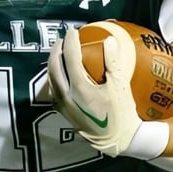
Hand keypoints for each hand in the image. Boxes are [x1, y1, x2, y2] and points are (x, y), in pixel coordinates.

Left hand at [47, 25, 141, 156]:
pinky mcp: (62, 111)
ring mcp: (62, 105)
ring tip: (60, 51)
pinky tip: (61, 71)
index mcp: (80, 88)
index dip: (71, 42)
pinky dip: (55, 76)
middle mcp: (66, 96)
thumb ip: (113, 62)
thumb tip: (109, 40)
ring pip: (51, 78)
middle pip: (54, 66)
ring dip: (53, 62)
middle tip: (63, 39)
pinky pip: (53, 88)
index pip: (70, 58)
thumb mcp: (120, 86)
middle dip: (57, 50)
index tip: (73, 31)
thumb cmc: (121, 113)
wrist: (116, 140)